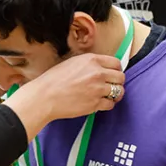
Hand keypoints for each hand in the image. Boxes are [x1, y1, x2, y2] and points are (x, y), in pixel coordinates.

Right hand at [6, 53, 125, 125]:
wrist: (45, 96)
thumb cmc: (53, 80)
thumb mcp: (72, 63)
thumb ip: (89, 64)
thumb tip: (102, 68)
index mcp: (91, 60)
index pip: (116, 63)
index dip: (116, 69)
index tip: (113, 74)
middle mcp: (97, 73)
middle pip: (121, 77)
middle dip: (118, 82)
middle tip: (112, 86)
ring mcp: (97, 89)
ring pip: (119, 92)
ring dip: (115, 94)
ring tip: (108, 95)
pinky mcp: (95, 103)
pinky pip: (110, 104)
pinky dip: (107, 104)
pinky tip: (100, 103)